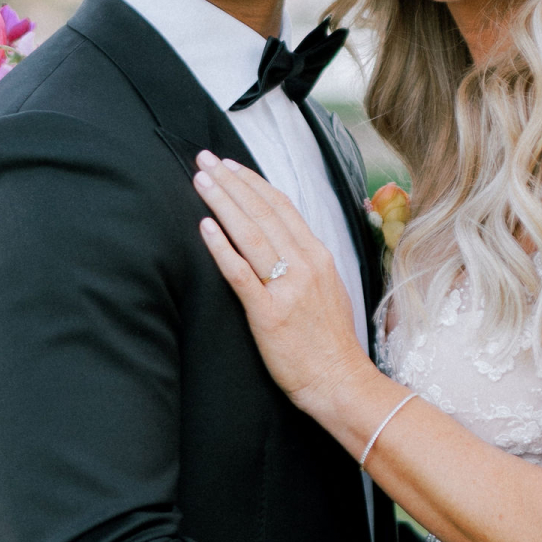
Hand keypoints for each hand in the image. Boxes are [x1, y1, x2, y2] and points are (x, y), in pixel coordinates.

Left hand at [194, 152, 372, 417]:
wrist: (341, 382)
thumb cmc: (330, 343)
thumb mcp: (329, 291)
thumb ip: (306, 264)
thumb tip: (283, 242)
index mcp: (319, 257)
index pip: (282, 207)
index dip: (253, 183)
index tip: (230, 165)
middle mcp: (305, 265)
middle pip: (263, 213)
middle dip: (231, 182)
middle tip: (205, 159)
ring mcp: (287, 288)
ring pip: (251, 234)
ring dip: (223, 204)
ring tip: (201, 181)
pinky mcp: (269, 314)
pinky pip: (241, 273)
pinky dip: (222, 247)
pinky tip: (204, 228)